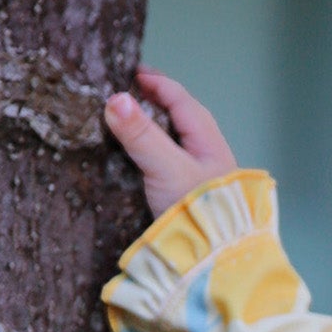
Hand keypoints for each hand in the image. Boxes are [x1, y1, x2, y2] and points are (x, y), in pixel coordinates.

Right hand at [104, 66, 237, 219]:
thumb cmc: (198, 211)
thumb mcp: (166, 167)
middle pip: (178, 118)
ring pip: (172, 142)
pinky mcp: (186, 197)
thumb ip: (141, 134)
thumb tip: (116, 98)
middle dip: (153, 103)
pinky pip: (165, 165)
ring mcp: (197, 177)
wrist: (215, 259)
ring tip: (123, 122)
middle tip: (124, 94)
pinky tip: (132, 159)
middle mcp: (207, 155)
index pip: (181, 99)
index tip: (130, 72)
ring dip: (149, 129)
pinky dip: (147, 155)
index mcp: (208, 141)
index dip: (156, 83)